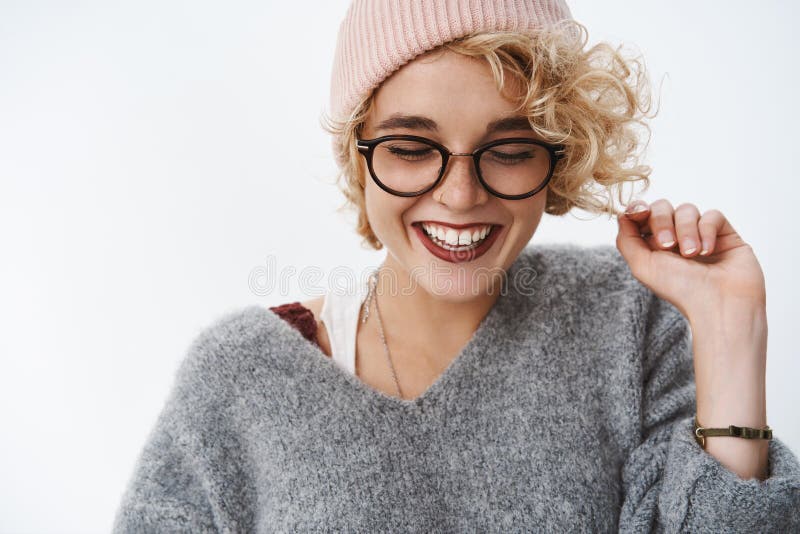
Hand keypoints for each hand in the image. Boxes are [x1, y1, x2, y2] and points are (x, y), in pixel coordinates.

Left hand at [614, 199, 765, 320]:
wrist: (718, 304)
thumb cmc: (681, 290)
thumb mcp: (642, 266)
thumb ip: (627, 239)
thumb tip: (622, 215)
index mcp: (653, 246)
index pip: (642, 215)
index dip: (638, 209)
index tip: (639, 213)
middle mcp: (676, 238)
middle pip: (662, 207)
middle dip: (661, 222)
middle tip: (667, 246)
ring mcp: (700, 234)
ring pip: (687, 210)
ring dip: (686, 231)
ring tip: (691, 255)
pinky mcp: (724, 234)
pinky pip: (712, 215)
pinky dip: (706, 231)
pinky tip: (708, 252)